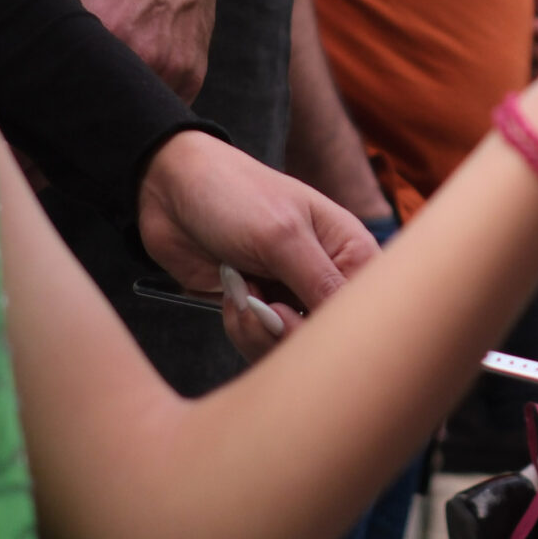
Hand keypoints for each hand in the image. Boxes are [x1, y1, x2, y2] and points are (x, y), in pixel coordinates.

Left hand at [137, 128, 381, 360]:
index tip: (289, 312)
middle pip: (329, 338)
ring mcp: (293, 296)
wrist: (171, 190)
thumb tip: (351, 327)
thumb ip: (321, 283)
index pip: (365, 310)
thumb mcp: (282, 236)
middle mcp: (328, 278)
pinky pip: (261, 344)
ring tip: (240, 292)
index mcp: (351, 251)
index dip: (331, 325)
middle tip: (259, 304)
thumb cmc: (235, 194)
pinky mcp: (261, 310)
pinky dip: (241, 327)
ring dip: (257, 328)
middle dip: (285, 331)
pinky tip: (231, 295)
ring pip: (292, 347)